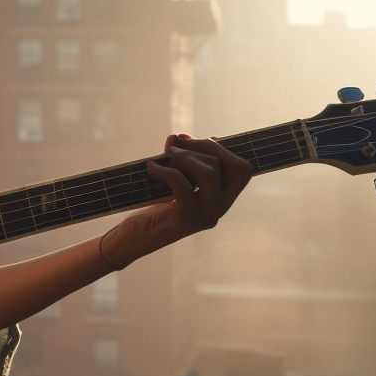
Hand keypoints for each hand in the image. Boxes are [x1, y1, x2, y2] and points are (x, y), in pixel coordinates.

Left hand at [100, 134, 253, 267]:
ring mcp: (206, 216)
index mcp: (221, 199)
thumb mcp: (172, 178)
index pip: (242, 169)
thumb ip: (180, 158)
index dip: (221, 149)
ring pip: (210, 173)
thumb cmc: (152, 206)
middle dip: (202, 148)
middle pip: (232, 167)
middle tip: (173, 148)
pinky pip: (182, 184)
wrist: (133, 238)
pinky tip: (151, 168)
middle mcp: (219, 209)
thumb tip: (178, 138)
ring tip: (162, 160)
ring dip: (184, 158)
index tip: (192, 142)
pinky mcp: (187, 220)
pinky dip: (165, 170)